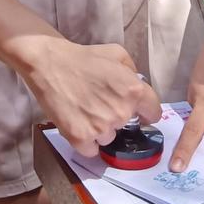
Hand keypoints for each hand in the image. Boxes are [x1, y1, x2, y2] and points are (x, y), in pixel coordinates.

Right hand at [26, 37, 161, 156]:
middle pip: (128, 125)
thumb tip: (139, 88)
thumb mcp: (118, 54)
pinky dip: (87, 141)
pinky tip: (79, 123)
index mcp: (134, 90)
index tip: (136, 110)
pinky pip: (92, 150)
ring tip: (86, 110)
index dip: (144, 111)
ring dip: (101, 129)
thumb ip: (134, 72)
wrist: (50, 65)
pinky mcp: (81, 138)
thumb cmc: (84, 58)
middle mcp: (121, 112)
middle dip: (118, 116)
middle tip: (101, 101)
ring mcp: (101, 128)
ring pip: (110, 138)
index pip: (153, 113)